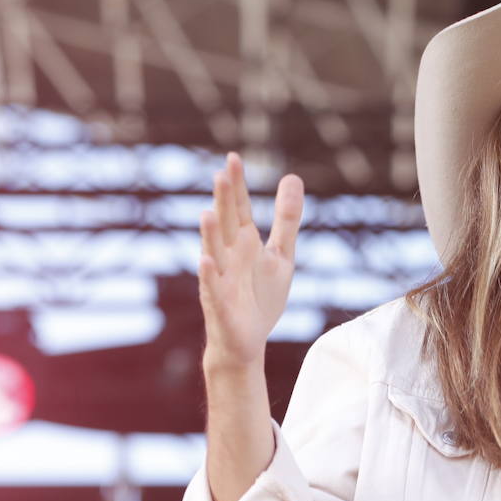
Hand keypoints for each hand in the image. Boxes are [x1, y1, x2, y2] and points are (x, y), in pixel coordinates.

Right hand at [197, 152, 303, 368]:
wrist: (248, 342)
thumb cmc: (261, 296)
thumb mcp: (281, 255)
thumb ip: (286, 219)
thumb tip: (292, 177)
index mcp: (243, 242)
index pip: (238, 208)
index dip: (237, 186)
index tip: (234, 158)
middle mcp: (228, 256)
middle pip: (226, 224)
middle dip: (224, 202)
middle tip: (222, 174)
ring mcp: (220, 279)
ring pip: (214, 253)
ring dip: (210, 235)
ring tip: (208, 213)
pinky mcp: (220, 305)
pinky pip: (213, 288)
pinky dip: (209, 275)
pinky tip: (207, 260)